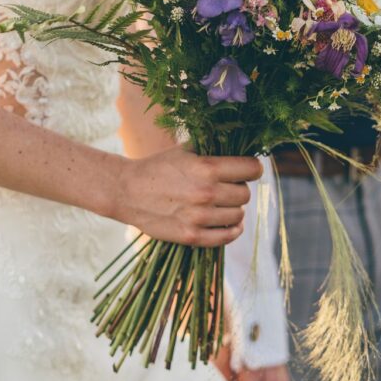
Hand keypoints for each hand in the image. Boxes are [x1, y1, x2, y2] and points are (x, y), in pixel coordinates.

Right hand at [115, 146, 261, 246]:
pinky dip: (233, 230)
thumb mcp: (186, 150)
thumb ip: (213, 148)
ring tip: (222, 203)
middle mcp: (206, 193)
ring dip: (234, 209)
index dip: (253, 168)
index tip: (249, 170)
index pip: (251, 169)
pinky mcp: (192, 236)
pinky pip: (227, 236)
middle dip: (239, 188)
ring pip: (238, 215)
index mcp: (206, 168)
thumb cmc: (159, 166)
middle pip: (245, 194)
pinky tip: (229, 223)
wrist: (127, 191)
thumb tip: (241, 143)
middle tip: (228, 186)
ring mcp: (199, 217)